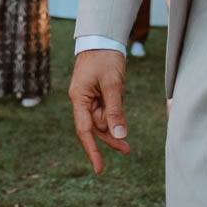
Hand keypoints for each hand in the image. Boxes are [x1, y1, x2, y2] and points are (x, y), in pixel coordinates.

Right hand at [68, 49, 130, 173]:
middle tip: (127, 151)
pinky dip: (114, 117)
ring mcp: (88, 96)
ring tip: (127, 144)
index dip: (92, 150)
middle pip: (94, 127)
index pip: (84, 130)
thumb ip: (115, 111)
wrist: (103, 37)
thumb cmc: (105, 57)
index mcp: (79, 99)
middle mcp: (81, 100)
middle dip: (109, 138)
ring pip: (101, 120)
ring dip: (114, 127)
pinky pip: (105, 110)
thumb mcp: (112, 84)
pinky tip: (122, 120)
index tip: (99, 169)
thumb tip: (119, 136)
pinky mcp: (96, 92)